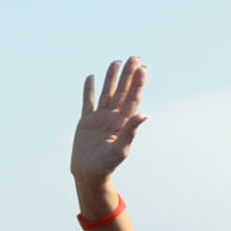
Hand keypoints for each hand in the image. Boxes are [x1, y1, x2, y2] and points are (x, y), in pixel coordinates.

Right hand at [74, 58, 146, 196]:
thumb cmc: (108, 164)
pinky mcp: (86, 121)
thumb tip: (144, 115)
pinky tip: (92, 77)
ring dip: (112, 78)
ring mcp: (100, 118)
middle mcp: (113, 117)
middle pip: (122, 91)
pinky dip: (89, 90)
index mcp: (123, 123)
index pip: (133, 98)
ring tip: (117, 62)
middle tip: (135, 58)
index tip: (142, 69)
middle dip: (128, 75)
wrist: (89, 173)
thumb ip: (131, 131)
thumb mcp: (121, 148)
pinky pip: (87, 102)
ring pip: (107, 92)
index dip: (137, 83)